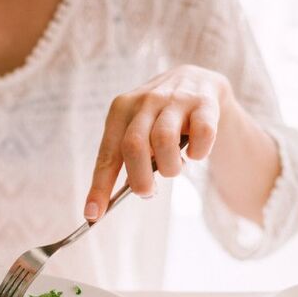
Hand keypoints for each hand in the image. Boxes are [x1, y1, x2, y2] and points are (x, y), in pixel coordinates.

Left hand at [83, 65, 230, 220]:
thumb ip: (131, 158)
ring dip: (170, 168)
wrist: (198, 81)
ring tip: (174, 168)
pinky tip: (195, 153)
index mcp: (121, 110)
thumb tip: (125, 194)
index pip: (107, 154)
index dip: (99, 187)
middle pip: (134, 146)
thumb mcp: (140, 131)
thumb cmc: (161, 118)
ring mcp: (175, 99)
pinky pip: (201, 135)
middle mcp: (145, 101)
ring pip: (164, 141)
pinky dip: (199, 152)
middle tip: (148, 192)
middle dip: (140, 179)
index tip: (93, 215)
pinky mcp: (204, 103)